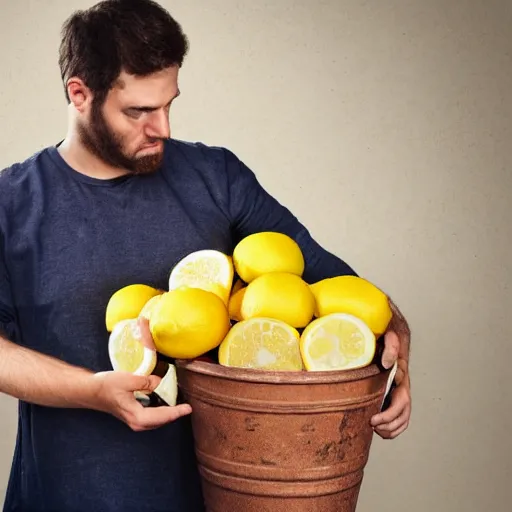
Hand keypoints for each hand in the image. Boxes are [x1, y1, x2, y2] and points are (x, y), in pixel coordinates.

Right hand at [89, 318, 190, 430]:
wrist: (91, 391)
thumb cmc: (106, 386)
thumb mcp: (128, 380)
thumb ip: (146, 382)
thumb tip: (159, 382)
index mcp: (137, 416)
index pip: (163, 416)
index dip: (177, 412)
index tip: (189, 408)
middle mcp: (137, 422)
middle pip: (162, 421)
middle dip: (175, 414)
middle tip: (187, 407)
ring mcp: (134, 421)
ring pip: (157, 420)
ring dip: (168, 414)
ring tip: (179, 406)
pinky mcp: (132, 416)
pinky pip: (151, 417)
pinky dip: (160, 413)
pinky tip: (164, 404)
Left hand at [371, 301, 411, 438]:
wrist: (388, 325)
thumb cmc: (387, 329)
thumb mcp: (390, 333)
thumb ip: (390, 345)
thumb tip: (387, 363)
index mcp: (402, 373)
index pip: (401, 398)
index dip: (390, 413)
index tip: (374, 419)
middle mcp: (402, 383)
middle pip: (403, 411)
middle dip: (389, 422)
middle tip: (372, 425)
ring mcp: (399, 388)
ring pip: (403, 415)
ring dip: (392, 427)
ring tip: (377, 430)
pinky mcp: (391, 390)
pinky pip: (399, 414)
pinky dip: (393, 426)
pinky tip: (382, 431)